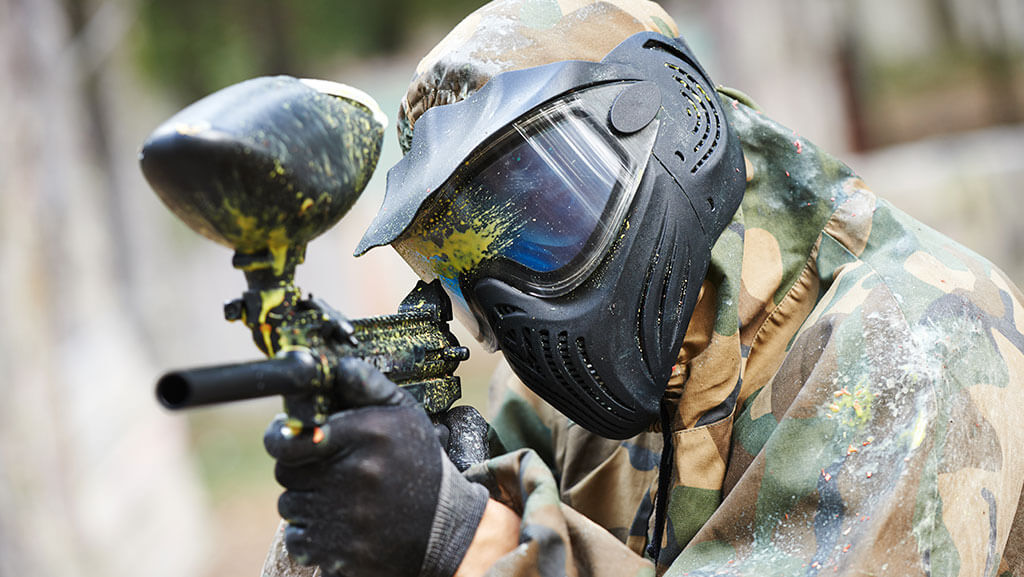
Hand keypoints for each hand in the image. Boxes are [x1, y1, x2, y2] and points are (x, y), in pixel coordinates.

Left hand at [264, 358, 489, 576]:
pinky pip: (298, 540)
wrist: (446, 528)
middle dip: (301, 469)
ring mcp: (346, 517)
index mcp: (367, 434)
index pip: (290, 437)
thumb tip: (337, 366)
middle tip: (327, 469)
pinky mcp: (340, 552)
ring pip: (290, 506)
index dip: (283, 438)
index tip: (290, 440)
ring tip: (339, 498)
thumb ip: (368, 386)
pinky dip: (312, 535)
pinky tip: (340, 525)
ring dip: (307, 502)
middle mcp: (355, 474)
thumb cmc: (420, 465)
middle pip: (286, 472)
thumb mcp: (404, 416)